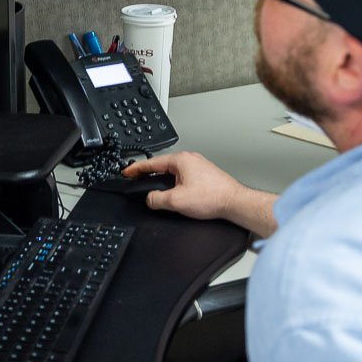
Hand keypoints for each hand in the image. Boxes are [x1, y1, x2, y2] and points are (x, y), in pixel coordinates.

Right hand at [124, 151, 246, 222]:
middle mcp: (190, 159)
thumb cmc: (213, 197)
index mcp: (181, 160)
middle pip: (162, 166)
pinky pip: (183, 177)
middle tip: (137, 180)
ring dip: (163, 180)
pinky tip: (175, 194)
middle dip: (149, 174)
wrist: (235, 203)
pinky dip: (174, 183)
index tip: (127, 172)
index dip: (136, 169)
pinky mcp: (204, 175)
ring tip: (155, 189)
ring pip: (173, 172)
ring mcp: (198, 166)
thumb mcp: (177, 201)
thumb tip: (150, 199)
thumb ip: (157, 199)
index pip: (151, 163)